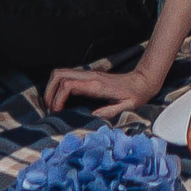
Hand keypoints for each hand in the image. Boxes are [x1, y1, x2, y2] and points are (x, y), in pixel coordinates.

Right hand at [45, 64, 165, 119]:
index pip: (67, 85)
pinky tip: (60, 100)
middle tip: (50, 108)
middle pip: (58, 74)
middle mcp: (89, 76)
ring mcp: (87, 74)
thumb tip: (92, 117)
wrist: (142, 82)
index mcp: (96, 85)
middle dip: (49, 91)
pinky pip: (66, 77)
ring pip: (60, 73)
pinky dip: (57, 86)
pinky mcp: (87, 76)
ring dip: (51, 87)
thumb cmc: (135, 95)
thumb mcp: (126, 106)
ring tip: (52, 105)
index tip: (57, 111)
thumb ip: (110, 111)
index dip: (57, 98)